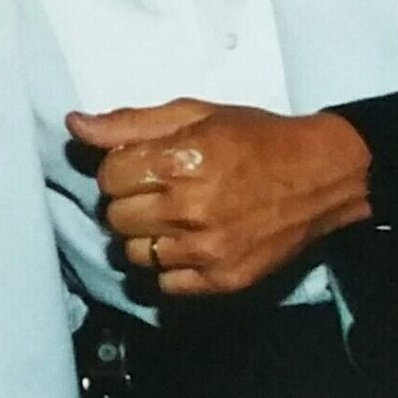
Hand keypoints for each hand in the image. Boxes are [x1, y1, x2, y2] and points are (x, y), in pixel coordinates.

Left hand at [66, 99, 371, 296]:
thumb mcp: (195, 114)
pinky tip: (188, 243)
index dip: (121, 167)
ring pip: (133, 253)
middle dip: (129, 200)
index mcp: (181, 160)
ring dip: (144, 235)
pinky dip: (168, 266)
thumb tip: (74, 125)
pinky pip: (163, 283)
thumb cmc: (256, 138)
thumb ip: (129, 123)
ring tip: (173, 217)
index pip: (108, 175)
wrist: (323, 175)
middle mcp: (190, 209)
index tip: (143, 164)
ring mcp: (206, 250)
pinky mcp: (221, 281)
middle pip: (115, 216)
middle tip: (158, 190)